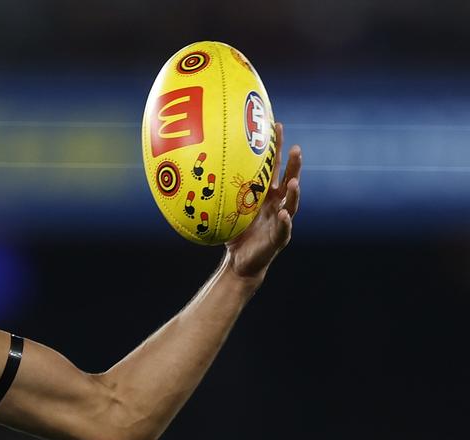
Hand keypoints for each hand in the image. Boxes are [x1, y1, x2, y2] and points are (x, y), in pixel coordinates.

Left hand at [226, 122, 301, 282]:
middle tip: (297, 148)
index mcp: (266, 196)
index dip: (276, 148)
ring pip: (291, 203)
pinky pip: (283, 229)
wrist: (240, 263)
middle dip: (294, 165)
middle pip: (289, 180)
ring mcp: (281, 221)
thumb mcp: (225, 208)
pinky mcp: (279, 239)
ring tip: (293, 182)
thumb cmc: (233, 232)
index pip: (274, 168)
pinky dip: (285, 222)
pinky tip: (285, 214)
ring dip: (294, 192)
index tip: (275, 125)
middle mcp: (277, 205)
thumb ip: (218, 192)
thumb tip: (193, 170)